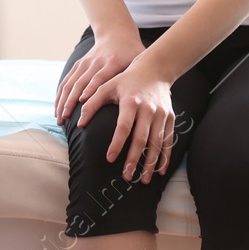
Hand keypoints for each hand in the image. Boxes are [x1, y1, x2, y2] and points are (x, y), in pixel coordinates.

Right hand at [55, 30, 144, 122]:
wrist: (117, 33)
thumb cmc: (132, 53)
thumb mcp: (138, 62)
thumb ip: (137, 79)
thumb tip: (142, 104)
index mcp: (112, 62)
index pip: (99, 78)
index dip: (90, 91)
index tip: (82, 104)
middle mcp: (96, 62)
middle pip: (81, 83)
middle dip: (72, 102)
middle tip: (65, 119)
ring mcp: (86, 63)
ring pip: (71, 83)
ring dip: (63, 101)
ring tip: (59, 118)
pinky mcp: (80, 64)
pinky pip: (68, 80)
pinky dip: (61, 94)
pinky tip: (57, 108)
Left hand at [78, 64, 174, 183]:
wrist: (155, 69)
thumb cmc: (126, 80)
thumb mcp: (107, 86)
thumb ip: (91, 103)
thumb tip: (78, 123)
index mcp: (131, 101)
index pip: (124, 126)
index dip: (117, 143)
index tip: (109, 158)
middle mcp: (148, 109)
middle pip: (141, 138)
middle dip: (134, 159)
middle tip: (126, 177)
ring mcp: (161, 114)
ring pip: (156, 143)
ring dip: (150, 163)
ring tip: (143, 180)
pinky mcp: (170, 118)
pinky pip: (168, 140)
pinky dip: (165, 157)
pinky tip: (160, 171)